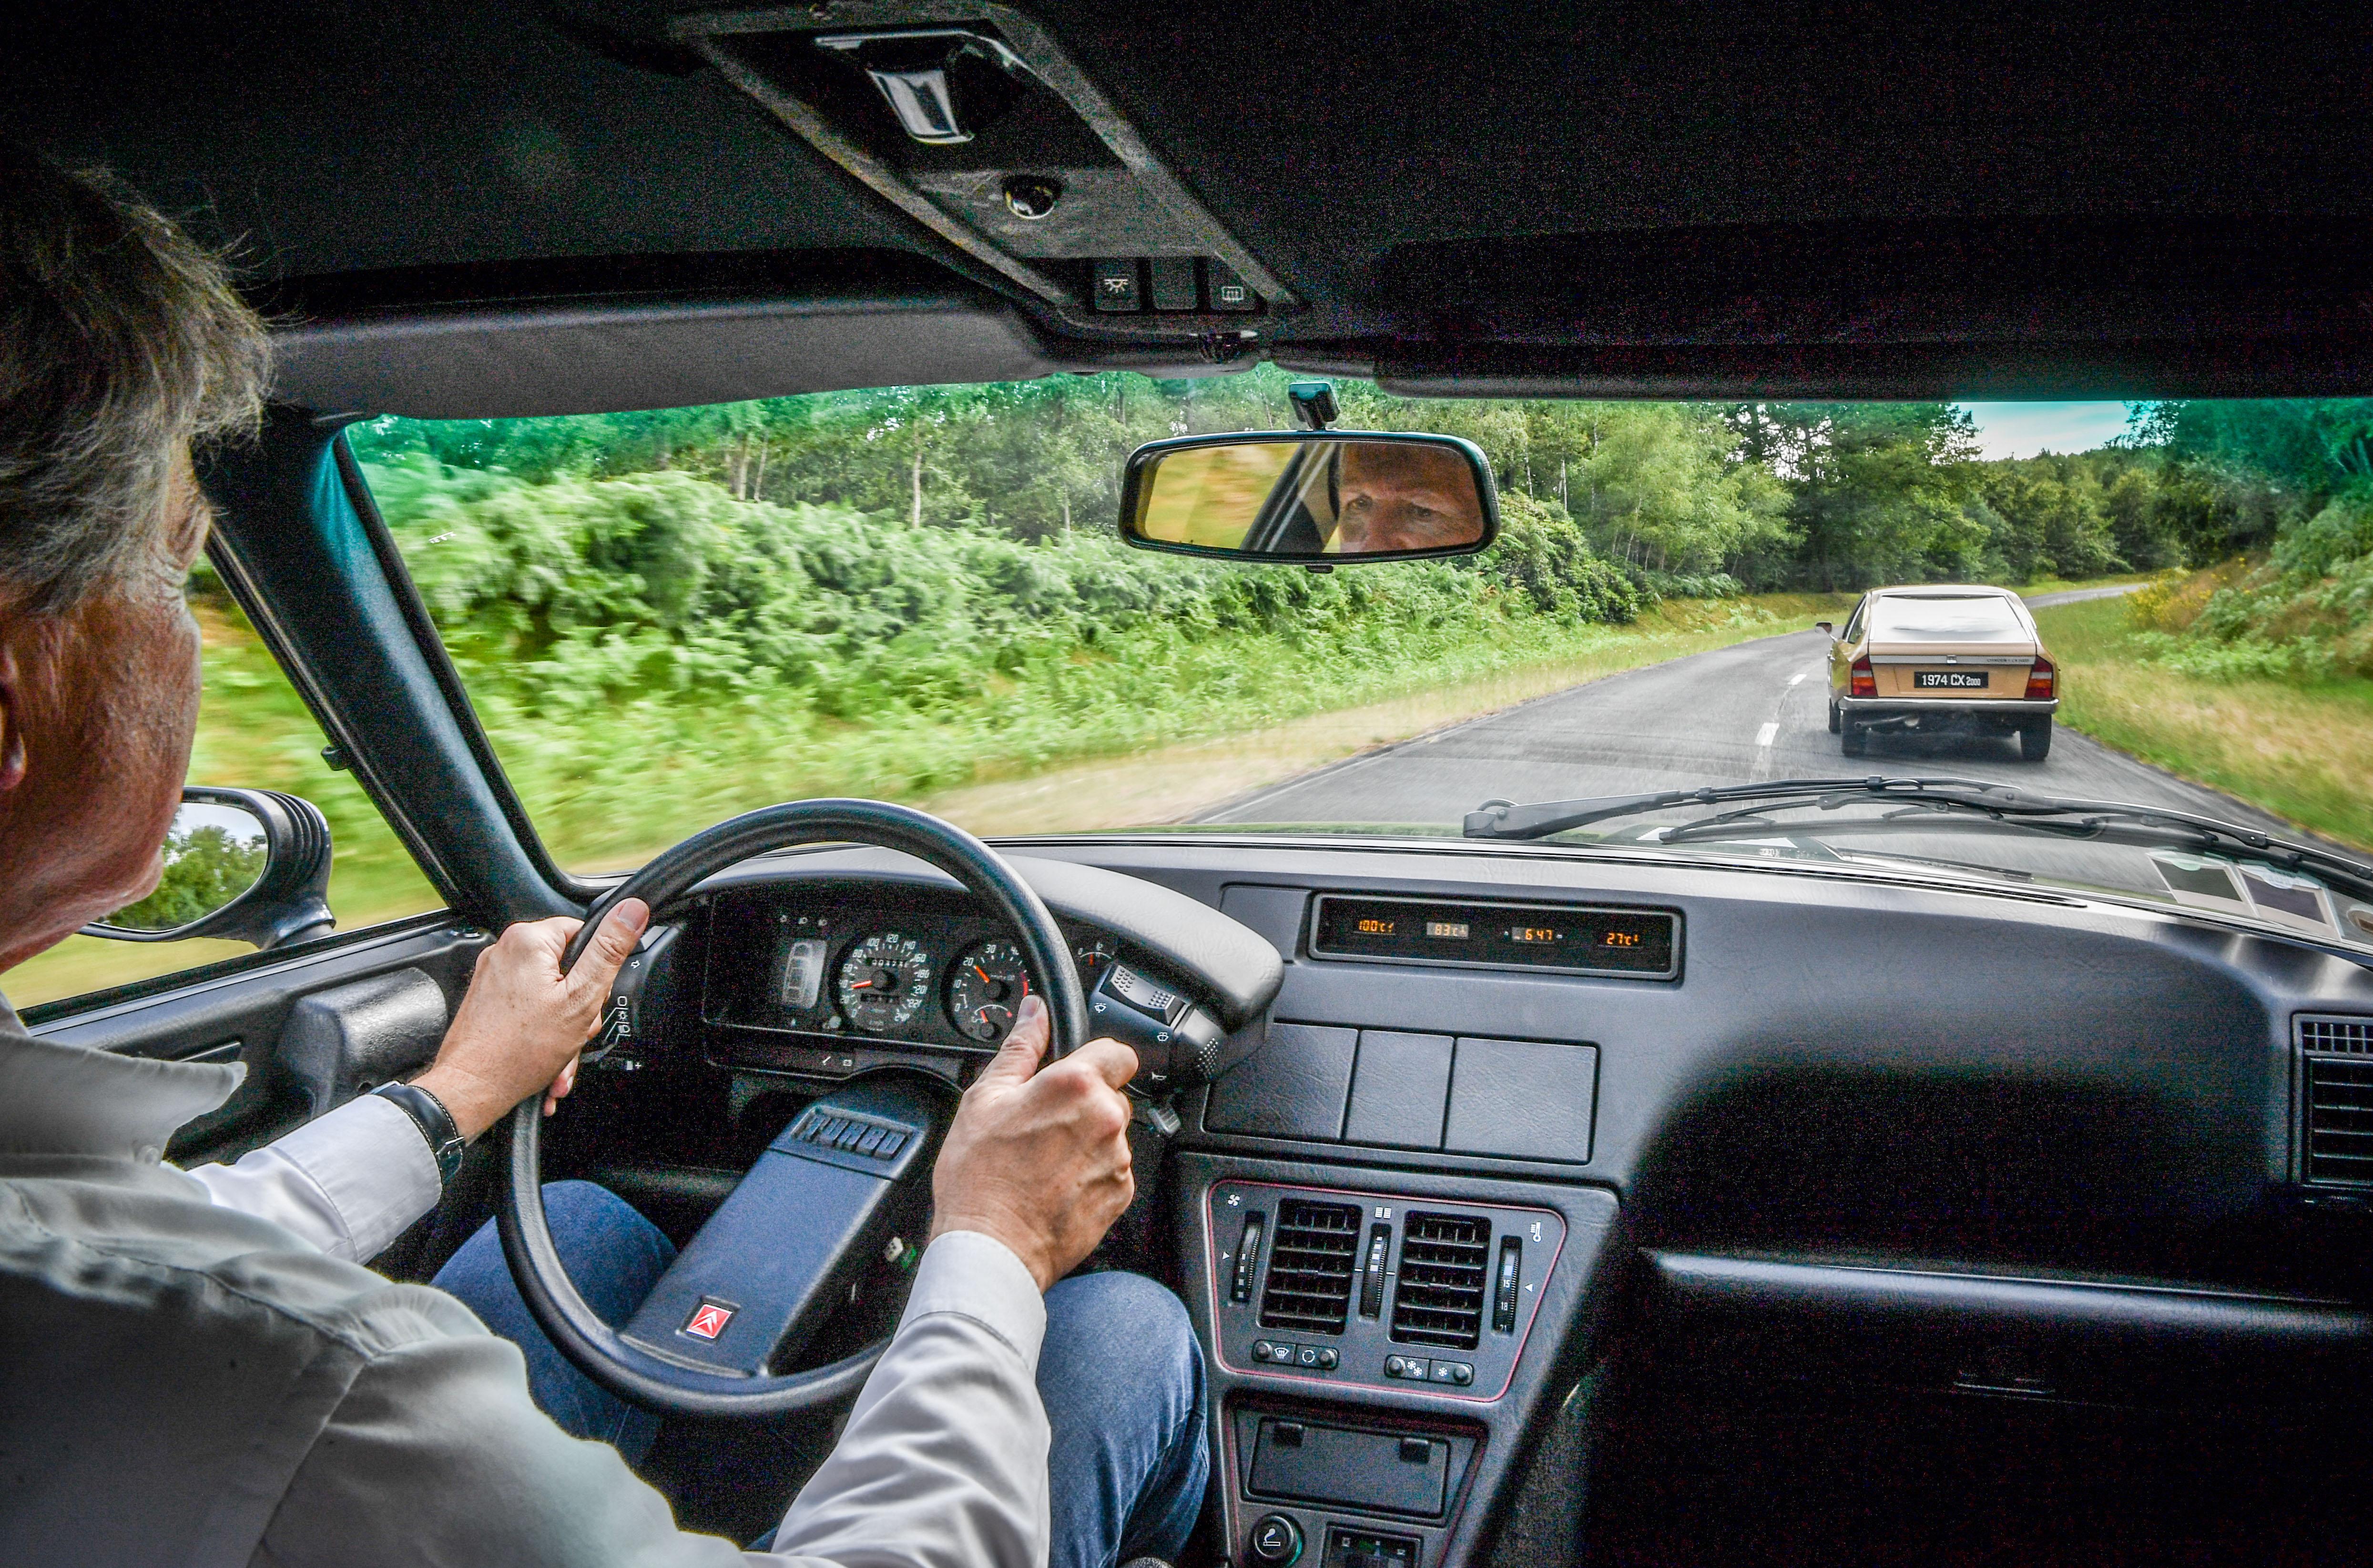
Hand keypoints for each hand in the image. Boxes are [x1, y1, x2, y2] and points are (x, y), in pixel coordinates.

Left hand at [412, 899, 648, 1139]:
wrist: (471, 1089)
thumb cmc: (518, 1051)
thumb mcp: (581, 998)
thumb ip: (609, 950)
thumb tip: (632, 910)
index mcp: (528, 941)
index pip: (583, 933)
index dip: (596, 969)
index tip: (591, 996)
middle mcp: (505, 952)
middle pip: (567, 968)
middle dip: (579, 1007)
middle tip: (575, 1030)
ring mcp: (493, 977)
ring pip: (549, 994)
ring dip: (563, 1029)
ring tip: (560, 1055)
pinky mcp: (488, 1000)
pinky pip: (529, 1009)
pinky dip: (542, 1033)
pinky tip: (546, 1060)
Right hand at [928, 994, 1138, 1291]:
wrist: (990, 1247)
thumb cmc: (979, 1178)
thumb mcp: (985, 1098)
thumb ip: (1020, 1047)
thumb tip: (1034, 1011)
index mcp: (1075, 1085)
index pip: (1117, 1052)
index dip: (1097, 1060)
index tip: (1078, 1073)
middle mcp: (1105, 1119)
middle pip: (1112, 1096)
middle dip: (1085, 1105)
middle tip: (1042, 1126)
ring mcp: (1116, 1160)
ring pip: (1112, 1136)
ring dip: (1087, 1142)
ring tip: (1043, 1161)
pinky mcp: (1119, 1195)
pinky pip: (1113, 1172)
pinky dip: (1091, 1175)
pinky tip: (1055, 1185)